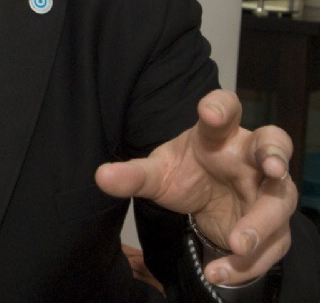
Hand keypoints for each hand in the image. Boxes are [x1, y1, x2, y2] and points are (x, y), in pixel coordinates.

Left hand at [95, 89, 296, 285]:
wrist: (206, 205)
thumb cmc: (186, 174)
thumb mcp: (158, 174)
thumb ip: (133, 175)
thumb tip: (101, 176)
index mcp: (219, 135)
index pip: (225, 109)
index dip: (220, 107)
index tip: (209, 112)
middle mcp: (250, 157)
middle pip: (273, 145)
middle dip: (275, 154)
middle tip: (272, 168)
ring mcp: (266, 190)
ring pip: (278, 202)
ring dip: (262, 224)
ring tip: (237, 244)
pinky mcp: (273, 225)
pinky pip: (270, 245)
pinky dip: (247, 263)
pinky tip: (219, 272)